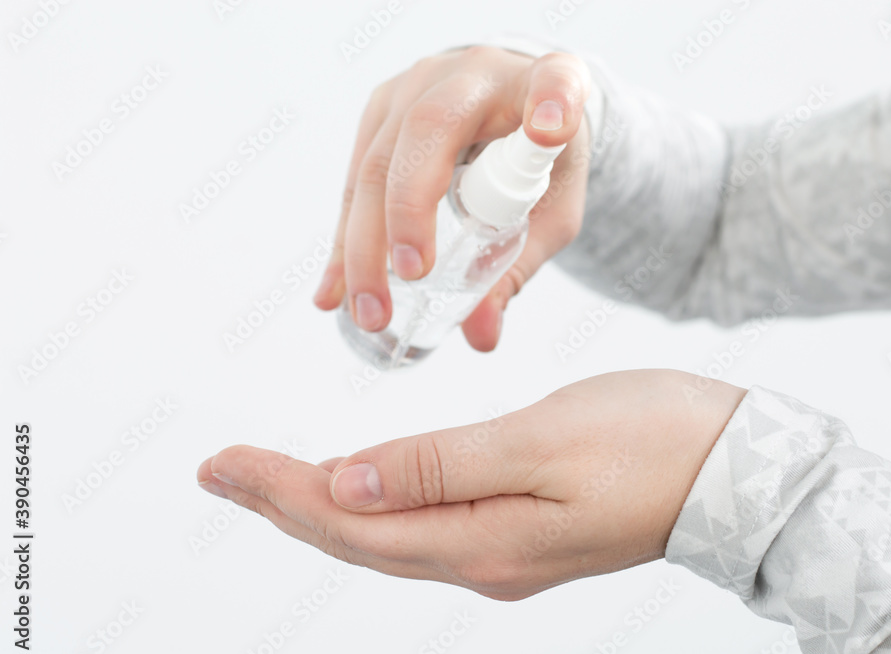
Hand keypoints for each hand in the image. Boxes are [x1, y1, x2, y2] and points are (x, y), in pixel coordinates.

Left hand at [196, 371, 746, 600]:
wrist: (742, 470)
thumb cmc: (656, 442)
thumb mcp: (543, 442)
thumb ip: (441, 467)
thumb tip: (348, 483)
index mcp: (482, 539)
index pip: (352, 521)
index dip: (281, 491)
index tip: (222, 463)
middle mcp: (484, 558)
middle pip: (358, 535)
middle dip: (284, 500)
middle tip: (222, 469)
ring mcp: (505, 549)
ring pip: (387, 532)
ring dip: (323, 502)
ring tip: (270, 478)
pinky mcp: (523, 527)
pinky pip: (424, 523)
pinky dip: (377, 500)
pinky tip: (362, 484)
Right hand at [312, 45, 591, 351]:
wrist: (507, 109)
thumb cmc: (539, 161)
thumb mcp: (551, 211)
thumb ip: (521, 266)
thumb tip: (480, 337)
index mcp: (541, 83)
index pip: (555, 82)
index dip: (553, 101)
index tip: (553, 128)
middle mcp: (473, 73)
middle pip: (427, 134)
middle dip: (409, 211)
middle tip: (413, 279)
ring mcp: (416, 86)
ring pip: (376, 161)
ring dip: (363, 243)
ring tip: (369, 311)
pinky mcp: (379, 110)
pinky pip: (354, 177)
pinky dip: (345, 240)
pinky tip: (331, 292)